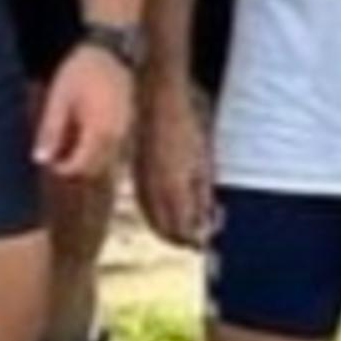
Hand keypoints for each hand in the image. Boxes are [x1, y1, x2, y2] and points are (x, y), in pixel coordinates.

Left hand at [33, 44, 132, 186]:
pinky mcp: (131, 122)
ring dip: (89, 159)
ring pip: (109, 159)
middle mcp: (118, 135)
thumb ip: (50, 131)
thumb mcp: (59, 100)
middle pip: (96, 167)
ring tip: (70, 140)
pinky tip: (86, 132)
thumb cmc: (79, 73)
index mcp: (99, 131)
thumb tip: (40, 159)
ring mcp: (128, 129)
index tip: (49, 162)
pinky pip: (117, 147)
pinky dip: (101, 148)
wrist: (106, 50)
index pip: (81, 165)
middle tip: (57, 153)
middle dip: (76, 165)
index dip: (63, 169)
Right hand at [134, 81, 214, 248]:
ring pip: (152, 219)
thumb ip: (202, 194)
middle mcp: (153, 190)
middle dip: (181, 238)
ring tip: (185, 226)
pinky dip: (156, 214)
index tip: (204, 242)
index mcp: (173, 188)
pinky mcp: (135, 173)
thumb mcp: (202, 161)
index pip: (180, 231)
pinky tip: (167, 209)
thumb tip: (206, 222)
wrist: (155, 98)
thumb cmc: (185, 125)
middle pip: (165, 230)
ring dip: (168, 228)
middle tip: (197, 239)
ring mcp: (141, 181)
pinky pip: (144, 204)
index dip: (193, 241)